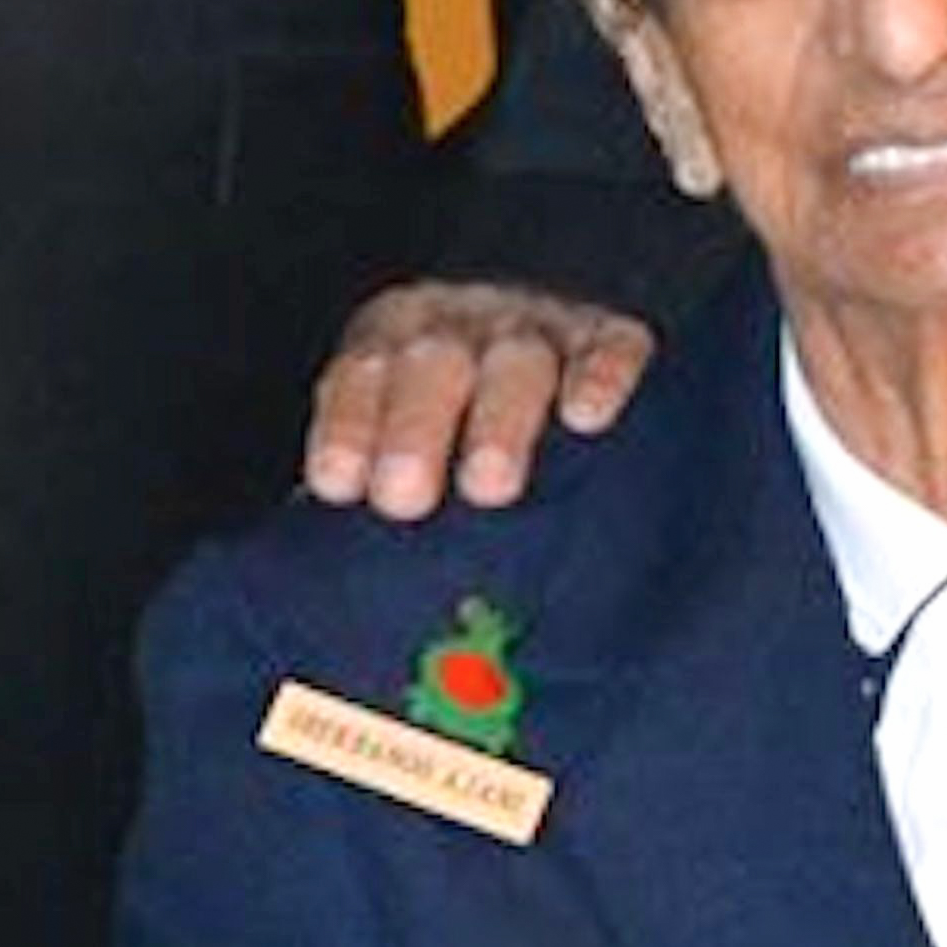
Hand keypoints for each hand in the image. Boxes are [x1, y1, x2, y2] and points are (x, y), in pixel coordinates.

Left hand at [299, 281, 655, 518]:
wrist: (555, 354)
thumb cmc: (455, 435)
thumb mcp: (404, 449)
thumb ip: (379, 507)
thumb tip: (342, 618)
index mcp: (394, 345)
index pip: (360, 375)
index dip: (348, 426)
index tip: (338, 485)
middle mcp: (461, 328)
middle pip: (432, 365)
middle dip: (414, 429)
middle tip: (406, 498)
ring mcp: (537, 328)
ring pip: (517, 361)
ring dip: (499, 423)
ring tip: (490, 487)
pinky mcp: (608, 336)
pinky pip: (608, 348)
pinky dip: (598, 376)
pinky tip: (587, 417)